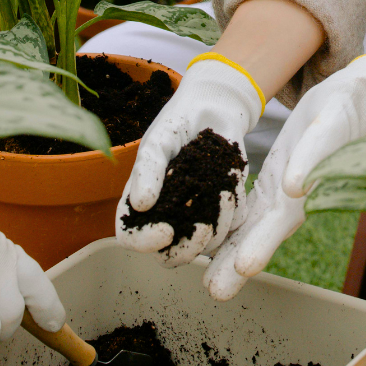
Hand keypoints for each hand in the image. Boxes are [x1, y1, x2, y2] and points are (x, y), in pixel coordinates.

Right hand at [116, 57, 261, 266]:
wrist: (215, 110)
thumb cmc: (178, 123)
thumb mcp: (159, 140)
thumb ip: (147, 169)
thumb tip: (140, 205)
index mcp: (141, 203)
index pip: (131, 238)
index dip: (145, 242)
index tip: (165, 231)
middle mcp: (167, 215)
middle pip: (170, 256)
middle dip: (187, 249)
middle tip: (203, 228)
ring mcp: (197, 215)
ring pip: (205, 246)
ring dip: (217, 227)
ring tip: (223, 193)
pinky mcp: (225, 210)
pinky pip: (232, 227)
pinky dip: (234, 213)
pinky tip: (231, 188)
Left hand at [201, 55, 365, 299]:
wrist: (349, 101)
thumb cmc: (341, 113)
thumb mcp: (327, 128)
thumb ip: (311, 159)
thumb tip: (294, 188)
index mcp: (306, 189)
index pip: (280, 222)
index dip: (261, 245)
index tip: (243, 269)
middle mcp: (291, 200)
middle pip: (261, 236)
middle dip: (237, 264)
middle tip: (214, 292)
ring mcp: (281, 196)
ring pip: (250, 229)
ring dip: (229, 254)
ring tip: (206, 280)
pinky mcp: (272, 185)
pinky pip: (247, 211)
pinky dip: (230, 228)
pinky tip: (208, 239)